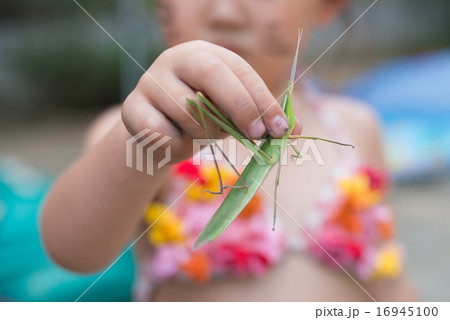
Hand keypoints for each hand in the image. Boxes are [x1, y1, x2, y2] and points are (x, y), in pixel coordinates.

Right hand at [122, 40, 300, 163]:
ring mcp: (149, 81)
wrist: (157, 134)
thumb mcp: (232, 116)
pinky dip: (178, 147)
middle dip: (240, 106)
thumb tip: (295, 130)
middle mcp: (175, 59)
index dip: (262, 98)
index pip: (239, 69)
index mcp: (205, 54)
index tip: (279, 128)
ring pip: (187, 109)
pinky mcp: (131, 108)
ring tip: (203, 136)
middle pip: (211, 73)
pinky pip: (162, 133)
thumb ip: (261, 119)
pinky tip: (176, 144)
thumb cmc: (201, 120)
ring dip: (205, 133)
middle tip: (257, 135)